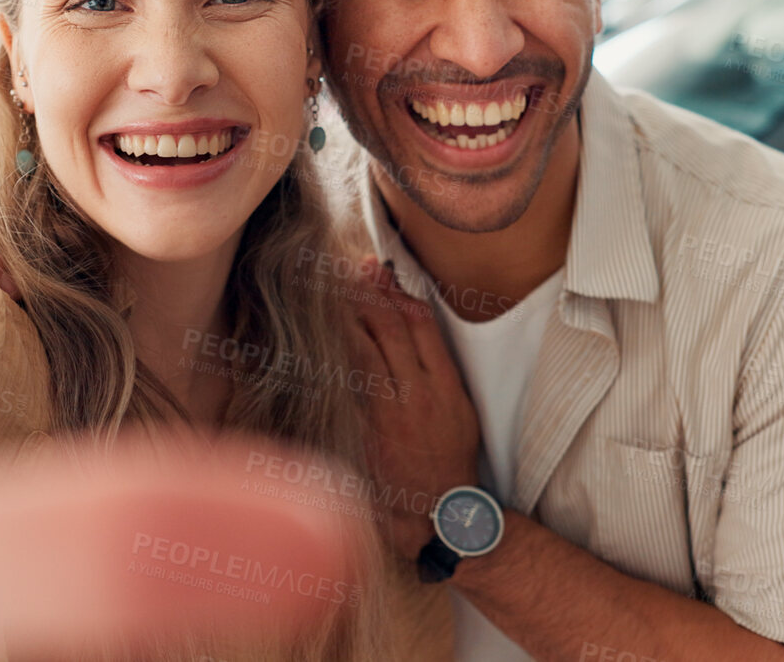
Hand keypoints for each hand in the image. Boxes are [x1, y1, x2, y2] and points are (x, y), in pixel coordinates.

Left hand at [346, 259, 481, 556]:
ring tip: (332, 293)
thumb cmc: (452, 461)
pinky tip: (322, 339)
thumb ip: (438, 371)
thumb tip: (414, 329)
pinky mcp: (367, 431)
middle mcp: (417, 393)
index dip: (399, 294)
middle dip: (369, 294)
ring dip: (347, 318)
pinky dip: (335, 359)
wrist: (440, 512)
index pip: (421, 325)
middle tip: (351, 271)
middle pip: (390, 329)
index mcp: (445, 385)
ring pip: (365, 351)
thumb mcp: (461, 411)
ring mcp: (390, 412)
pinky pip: (348, 386)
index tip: (381, 273)